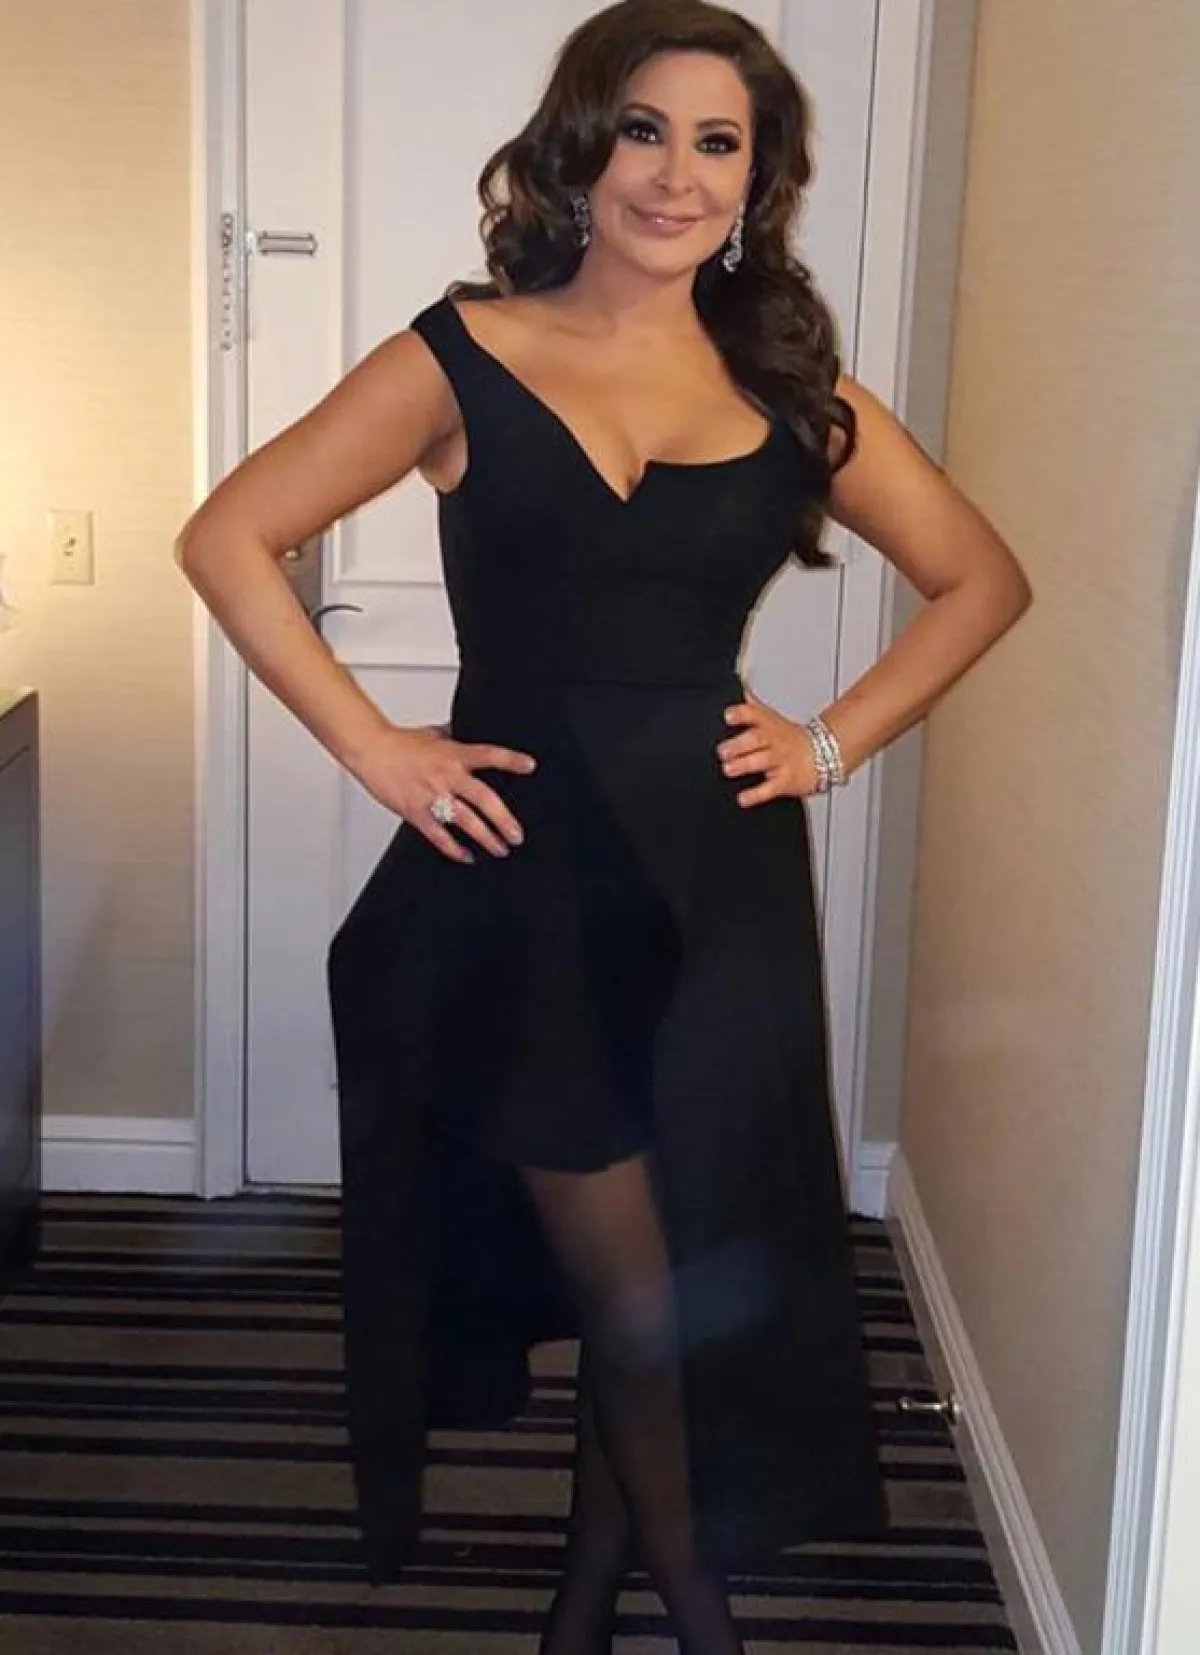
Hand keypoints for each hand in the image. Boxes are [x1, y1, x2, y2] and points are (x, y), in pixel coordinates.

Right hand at [352, 723, 535, 863]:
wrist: (371, 750)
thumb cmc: (400, 743)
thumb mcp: (434, 734)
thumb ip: (455, 740)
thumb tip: (469, 735)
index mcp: (453, 754)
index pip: (488, 754)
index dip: (510, 760)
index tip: (530, 766)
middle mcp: (446, 776)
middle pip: (483, 798)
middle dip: (504, 819)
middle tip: (517, 835)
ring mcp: (432, 796)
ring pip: (465, 821)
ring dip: (486, 838)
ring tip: (500, 849)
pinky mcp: (416, 812)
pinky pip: (439, 836)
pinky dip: (454, 849)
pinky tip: (467, 856)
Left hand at [716, 689, 820, 806]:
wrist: (823, 754)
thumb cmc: (790, 738)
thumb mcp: (771, 718)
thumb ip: (752, 706)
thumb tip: (736, 684)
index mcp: (770, 724)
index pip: (756, 714)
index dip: (742, 714)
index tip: (728, 715)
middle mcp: (775, 741)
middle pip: (757, 739)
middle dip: (738, 745)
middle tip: (723, 751)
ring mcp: (781, 761)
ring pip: (762, 762)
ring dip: (744, 765)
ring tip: (729, 769)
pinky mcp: (785, 781)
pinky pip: (770, 789)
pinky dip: (756, 795)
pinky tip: (742, 798)